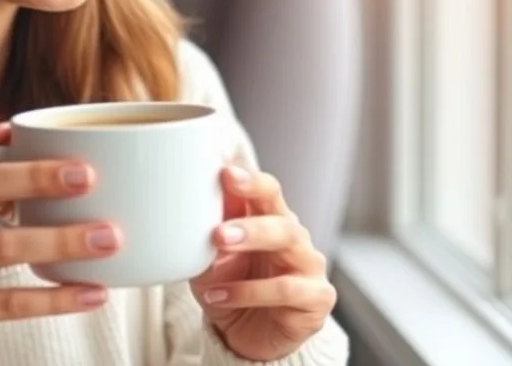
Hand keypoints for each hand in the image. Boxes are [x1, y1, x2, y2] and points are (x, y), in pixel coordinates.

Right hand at [0, 123, 122, 360]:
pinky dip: (57, 299)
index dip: (24, 163)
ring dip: (63, 243)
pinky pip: (12, 304)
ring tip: (108, 240)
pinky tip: (92, 292)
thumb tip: (7, 128)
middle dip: (43, 184)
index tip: (75, 161)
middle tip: (93, 182)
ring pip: (6, 249)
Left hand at [189, 166, 336, 361]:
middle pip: (281, 217)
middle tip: (218, 231)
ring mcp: (309, 265)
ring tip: (217, 251)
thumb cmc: (231, 287)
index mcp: (270, 218)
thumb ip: (211, 228)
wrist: (247, 337)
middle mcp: (294, 237)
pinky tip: (219, 296)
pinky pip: (286, 289)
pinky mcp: (317, 297)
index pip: (267, 191)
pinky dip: (248, 292)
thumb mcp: (213, 257)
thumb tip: (194, 196)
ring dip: (252, 247)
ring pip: (289, 244)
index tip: (224, 173)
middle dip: (249, 221)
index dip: (249, 182)